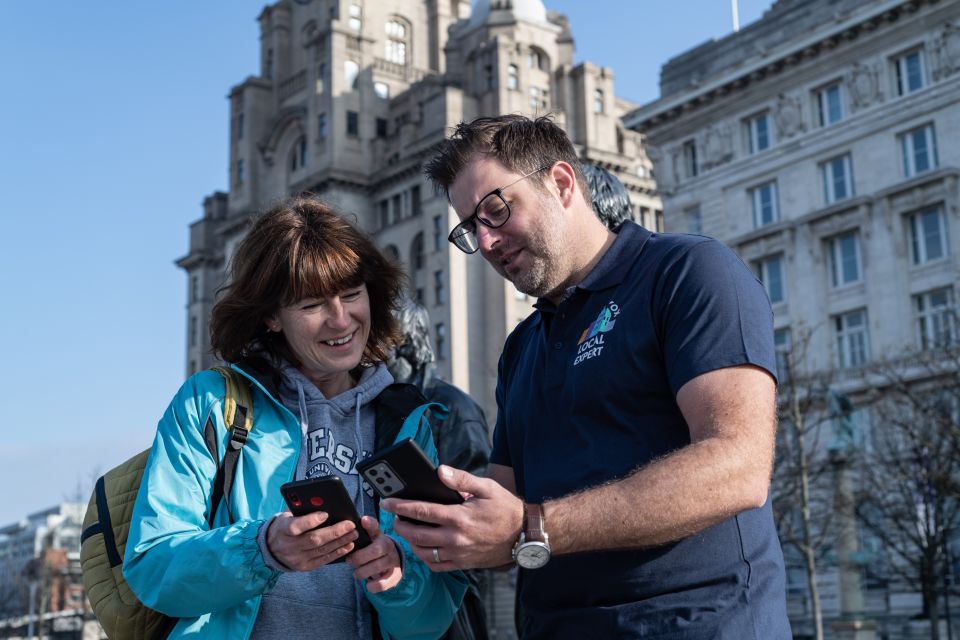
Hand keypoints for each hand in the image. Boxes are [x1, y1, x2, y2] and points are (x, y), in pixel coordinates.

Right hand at [266, 511, 357, 570]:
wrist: (271, 550)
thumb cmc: (284, 527)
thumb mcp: (287, 515)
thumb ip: (301, 509)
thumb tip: (322, 501)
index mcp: (282, 529)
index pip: (295, 526)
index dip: (311, 521)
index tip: (325, 514)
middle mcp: (289, 546)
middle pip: (313, 539)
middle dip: (334, 531)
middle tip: (350, 524)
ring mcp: (297, 558)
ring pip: (321, 550)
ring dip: (340, 541)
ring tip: (353, 533)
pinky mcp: (304, 566)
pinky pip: (323, 560)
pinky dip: (337, 553)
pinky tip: (348, 546)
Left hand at [345, 516, 402, 592]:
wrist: (392, 561)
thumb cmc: (374, 549)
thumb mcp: (368, 539)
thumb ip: (361, 533)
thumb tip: (357, 522)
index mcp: (379, 536)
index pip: (375, 527)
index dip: (370, 524)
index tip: (363, 521)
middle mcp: (388, 546)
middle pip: (376, 549)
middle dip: (359, 557)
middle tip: (349, 561)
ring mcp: (393, 561)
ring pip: (378, 567)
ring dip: (362, 572)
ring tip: (356, 574)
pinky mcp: (394, 576)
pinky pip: (383, 583)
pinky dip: (372, 585)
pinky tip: (368, 584)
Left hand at [380, 466, 522, 570]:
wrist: (524, 535)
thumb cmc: (506, 508)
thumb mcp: (486, 487)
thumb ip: (461, 479)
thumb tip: (440, 471)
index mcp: (459, 517)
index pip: (421, 511)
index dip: (400, 507)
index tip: (387, 502)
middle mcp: (456, 538)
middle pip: (416, 534)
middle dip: (401, 525)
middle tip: (395, 516)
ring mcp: (459, 553)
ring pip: (423, 552)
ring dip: (410, 542)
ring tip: (407, 530)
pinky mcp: (463, 563)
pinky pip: (436, 565)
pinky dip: (424, 557)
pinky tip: (423, 547)